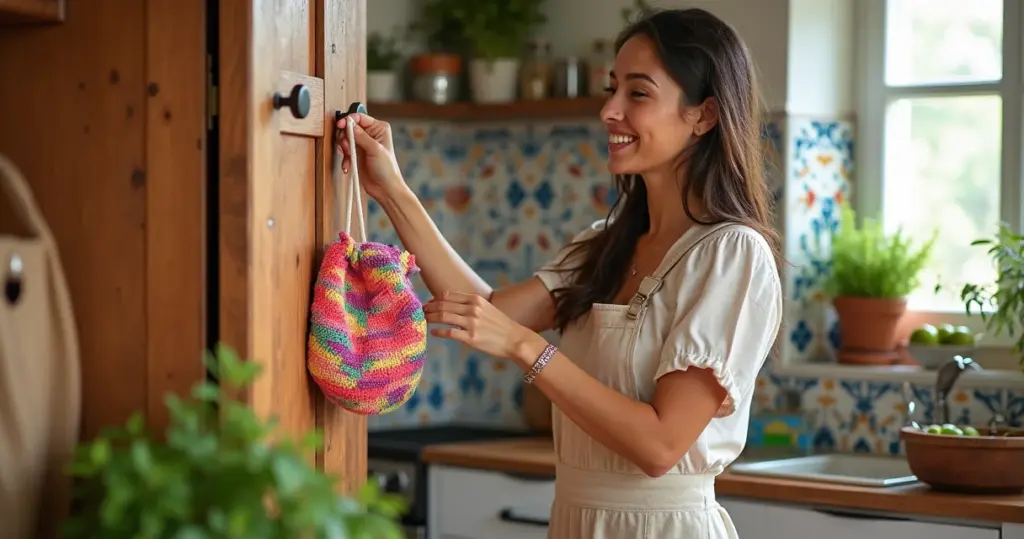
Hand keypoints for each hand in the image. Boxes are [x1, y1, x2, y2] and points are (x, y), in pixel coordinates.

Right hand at [337, 113, 406, 200]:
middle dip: (345, 137)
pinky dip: (344, 158)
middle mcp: (371, 134)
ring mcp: (363, 144)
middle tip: (346, 147)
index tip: (340, 125)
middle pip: (350, 128)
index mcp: (379, 128)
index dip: (349, 120)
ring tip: (349, 157)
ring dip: (344, 148)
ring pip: (345, 139)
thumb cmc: (387, 169)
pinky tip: (348, 166)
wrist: (385, 189)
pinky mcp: (357, 154)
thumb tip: (350, 125)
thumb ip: (361, 136)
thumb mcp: (375, 150)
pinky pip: (345, 151)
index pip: (360, 117)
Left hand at [424, 291, 543, 364]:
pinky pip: (449, 333)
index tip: (428, 303)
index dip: (435, 299)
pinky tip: (433, 333)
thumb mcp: (486, 308)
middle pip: (443, 305)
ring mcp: (471, 323)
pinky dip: (438, 332)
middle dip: (429, 307)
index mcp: (475, 300)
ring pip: (444, 317)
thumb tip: (451, 304)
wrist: (514, 339)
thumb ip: (470, 305)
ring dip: (430, 317)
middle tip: (421, 311)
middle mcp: (472, 309)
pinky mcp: (471, 338)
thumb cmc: (500, 325)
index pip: (448, 295)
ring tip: (424, 319)